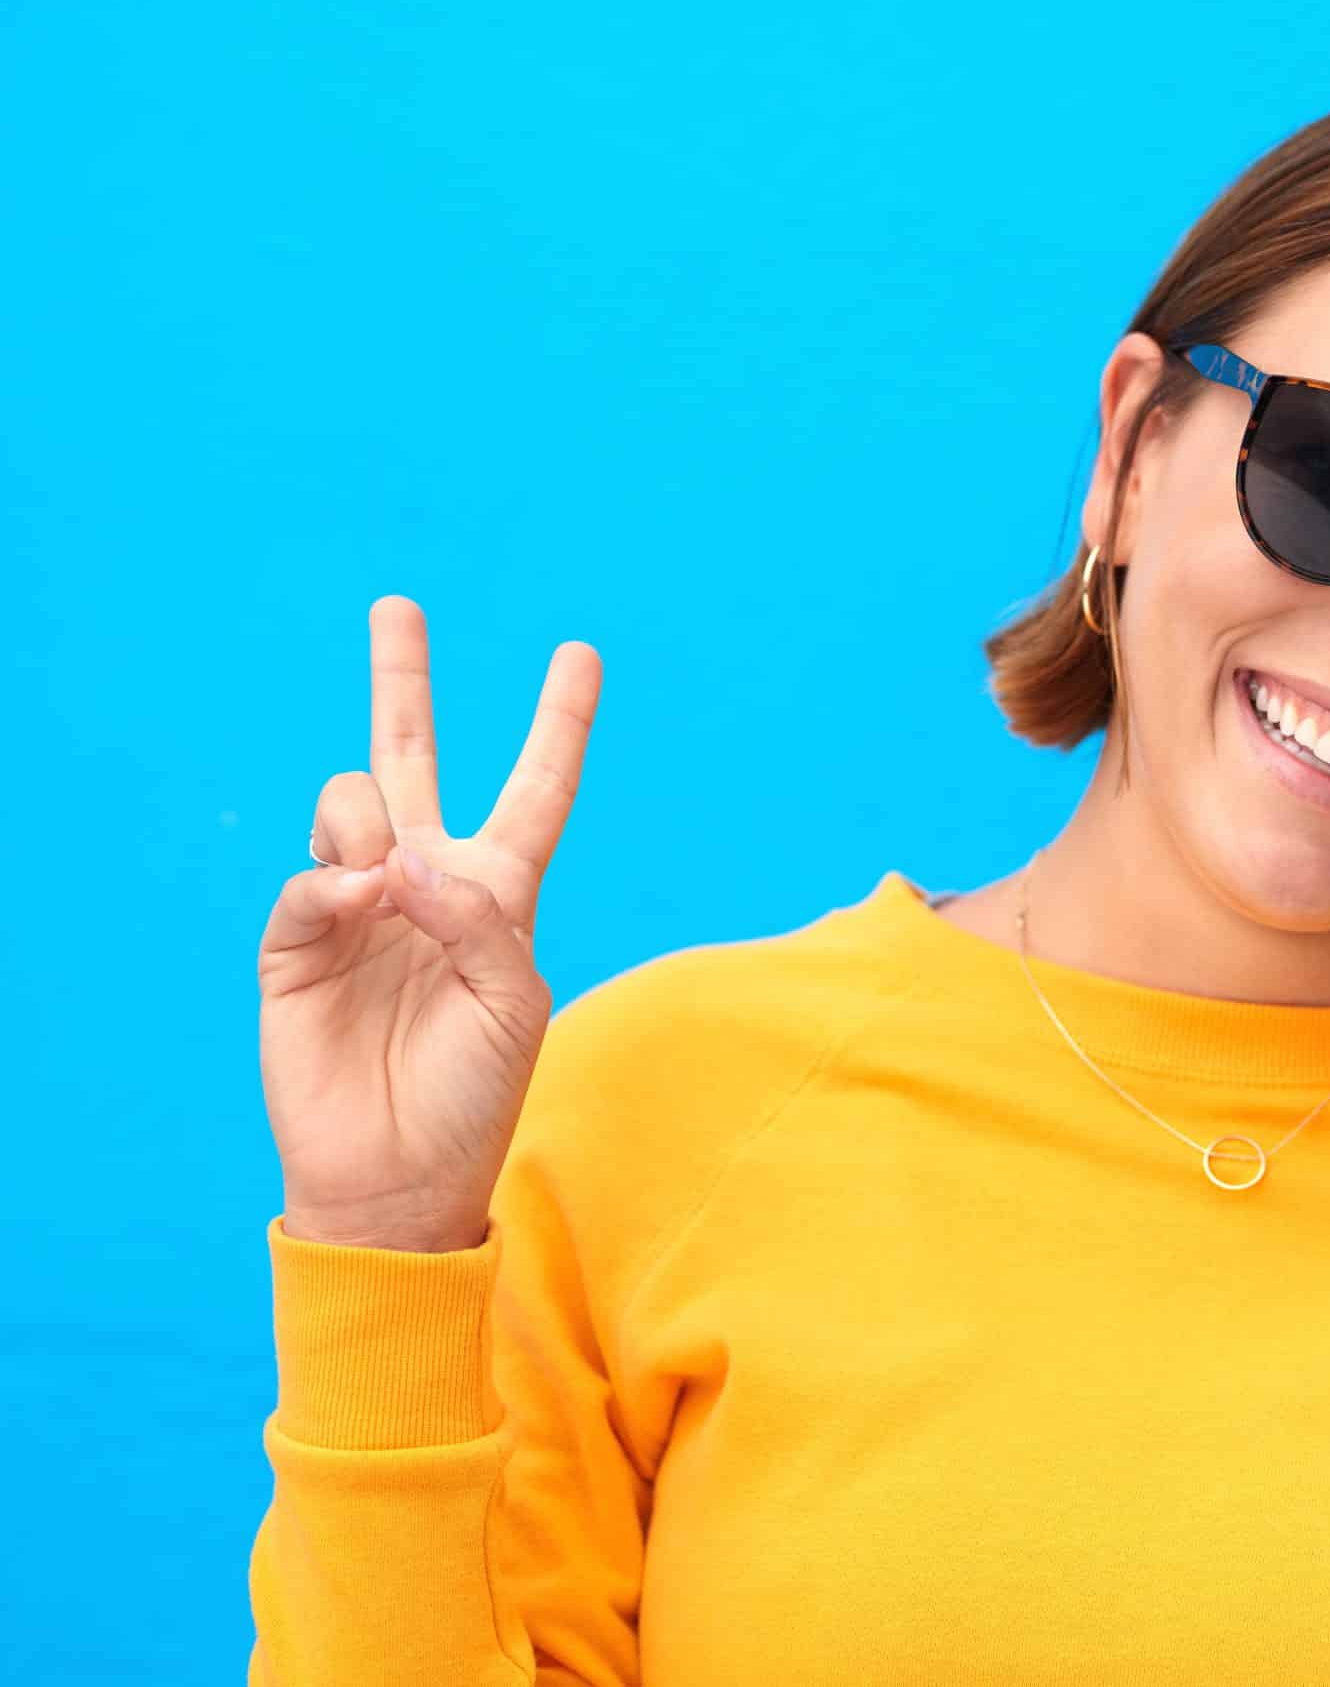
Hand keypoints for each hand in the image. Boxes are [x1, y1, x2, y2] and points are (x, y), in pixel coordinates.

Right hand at [257, 595, 601, 1250]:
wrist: (399, 1175)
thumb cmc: (476, 1093)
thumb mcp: (514, 1002)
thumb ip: (478, 919)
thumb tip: (399, 858)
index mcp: (498, 895)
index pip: (534, 792)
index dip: (559, 725)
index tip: (580, 653)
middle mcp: (426, 884)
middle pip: (415, 761)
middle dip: (403, 682)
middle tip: (398, 607)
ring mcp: (357, 906)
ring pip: (355, 804)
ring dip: (371, 821)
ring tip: (385, 884)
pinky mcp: (296, 942)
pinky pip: (308, 879)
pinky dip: (331, 883)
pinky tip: (353, 901)